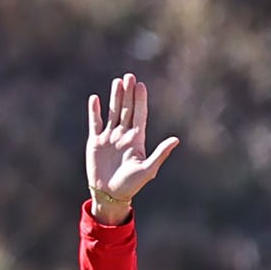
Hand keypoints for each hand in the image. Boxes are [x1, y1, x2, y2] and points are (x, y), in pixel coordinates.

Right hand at [84, 73, 178, 221]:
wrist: (111, 193)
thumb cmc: (132, 184)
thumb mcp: (148, 169)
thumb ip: (160, 153)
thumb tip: (176, 140)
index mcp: (137, 140)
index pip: (139, 115)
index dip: (140, 100)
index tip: (141, 85)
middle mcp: (124, 135)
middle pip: (127, 109)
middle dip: (128, 93)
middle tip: (130, 76)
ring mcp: (110, 137)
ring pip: (113, 112)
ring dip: (115, 97)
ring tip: (117, 81)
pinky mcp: (95, 141)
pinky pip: (95, 123)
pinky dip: (95, 111)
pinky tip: (95, 98)